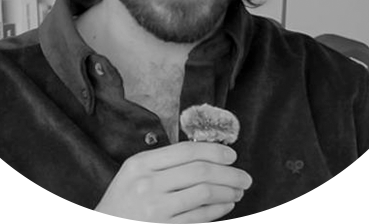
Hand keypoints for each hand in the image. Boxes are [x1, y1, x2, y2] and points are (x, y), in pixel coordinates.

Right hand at [84, 141, 251, 223]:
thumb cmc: (123, 200)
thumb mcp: (135, 172)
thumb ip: (164, 161)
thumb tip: (207, 154)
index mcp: (141, 163)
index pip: (186, 150)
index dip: (214, 151)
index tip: (232, 155)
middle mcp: (147, 184)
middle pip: (200, 171)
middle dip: (229, 173)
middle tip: (245, 176)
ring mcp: (155, 210)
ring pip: (204, 194)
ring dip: (228, 192)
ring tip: (238, 191)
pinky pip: (200, 218)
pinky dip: (219, 210)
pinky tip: (226, 205)